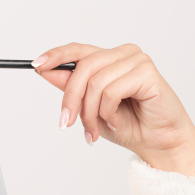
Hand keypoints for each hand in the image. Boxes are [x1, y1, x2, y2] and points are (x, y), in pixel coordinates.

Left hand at [33, 42, 194, 176]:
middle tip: (65, 123)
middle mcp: (123, 54)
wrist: (159, 145)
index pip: (78, 50)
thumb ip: (72, 87)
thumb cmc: (129, 125)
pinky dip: (108, 111)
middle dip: (70, 99)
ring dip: (90, 111)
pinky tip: (116, 121)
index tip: (36, 66)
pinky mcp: (147, 72)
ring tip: (96, 129)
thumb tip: (46, 71)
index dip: (55, 55)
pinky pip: (111, 90)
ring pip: (95, 81)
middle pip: (82, 67)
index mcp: (110, 59)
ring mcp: (137, 60)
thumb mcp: (90, 107)